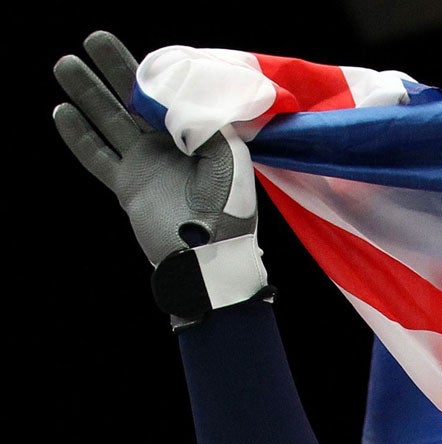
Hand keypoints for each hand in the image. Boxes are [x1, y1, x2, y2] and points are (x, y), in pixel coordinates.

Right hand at [52, 31, 265, 324]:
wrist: (209, 256)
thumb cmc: (228, 206)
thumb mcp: (225, 155)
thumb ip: (200, 120)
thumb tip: (174, 91)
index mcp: (198, 135)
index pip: (169, 95)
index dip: (153, 71)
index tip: (141, 52)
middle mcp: (170, 146)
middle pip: (134, 99)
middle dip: (114, 68)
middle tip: (92, 39)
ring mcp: (147, 165)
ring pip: (110, 120)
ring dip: (88, 93)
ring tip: (65, 64)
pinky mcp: (127, 186)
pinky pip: (97, 155)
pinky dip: (79, 135)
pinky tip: (62, 111)